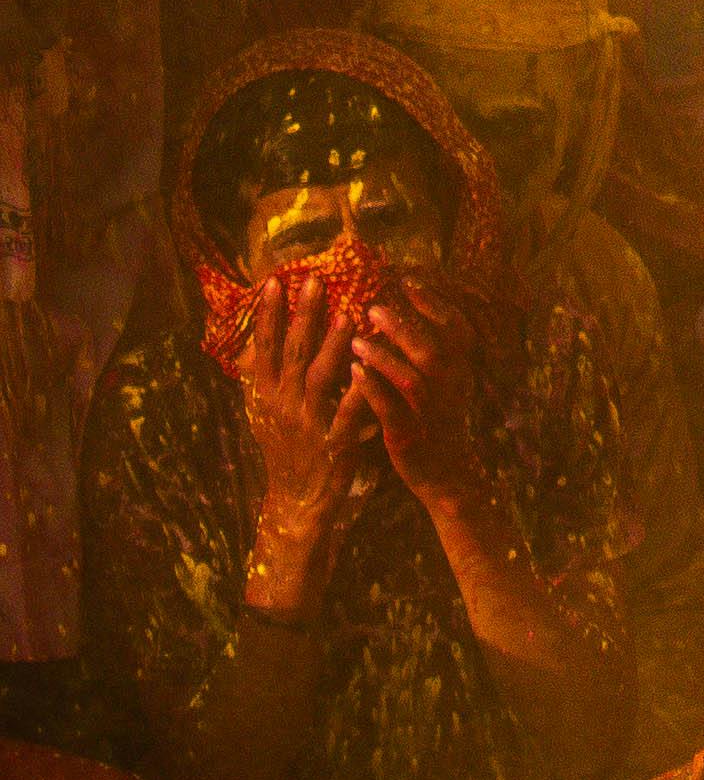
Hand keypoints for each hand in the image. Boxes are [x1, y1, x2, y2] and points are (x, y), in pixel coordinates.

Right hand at [234, 268, 372, 558]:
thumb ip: (263, 376)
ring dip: (333, 345)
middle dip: (303, 315)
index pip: (264, 347)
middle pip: (292, 352)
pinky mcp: (333, 442)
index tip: (274, 281)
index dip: (267, 314)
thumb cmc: (285, 447)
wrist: (296, 498)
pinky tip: (370, 370)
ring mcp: (307, 423)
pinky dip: (358, 391)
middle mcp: (282, 404)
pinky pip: (347, 413)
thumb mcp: (265, 411)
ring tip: (348, 314)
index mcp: (266, 394)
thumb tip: (255, 338)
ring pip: (320, 377)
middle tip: (315, 281)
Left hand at [345, 272, 485, 511]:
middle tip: (372, 305)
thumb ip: (433, 348)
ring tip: (356, 339)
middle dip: (403, 325)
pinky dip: (374, 389)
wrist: (445, 472)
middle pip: (432, 348)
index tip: (408, 280)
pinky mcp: (410, 435)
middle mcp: (451, 386)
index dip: (434, 302)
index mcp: (460, 369)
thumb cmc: (436, 418)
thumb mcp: (446, 381)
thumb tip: (410, 308)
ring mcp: (431, 412)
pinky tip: (354, 372)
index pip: (455, 327)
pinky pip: (392, 409)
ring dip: (384, 356)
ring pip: (412, 378)